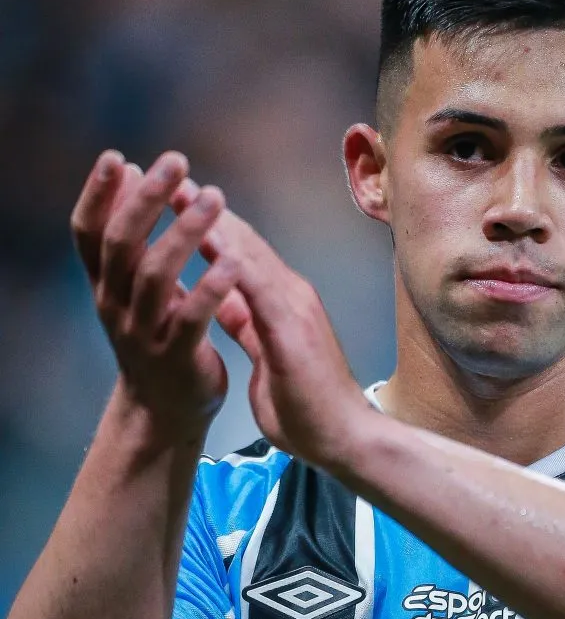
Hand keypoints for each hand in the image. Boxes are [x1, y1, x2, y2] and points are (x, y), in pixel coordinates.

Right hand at [71, 150, 242, 443]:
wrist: (167, 409)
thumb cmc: (156, 334)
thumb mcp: (134, 286)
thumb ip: (132, 236)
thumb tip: (129, 173)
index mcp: (106, 285)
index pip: (90, 233)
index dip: (98, 196)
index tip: (116, 157)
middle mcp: (115, 306)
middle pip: (122, 245)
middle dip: (147, 201)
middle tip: (175, 162)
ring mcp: (144, 333)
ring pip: (156, 277)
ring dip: (184, 233)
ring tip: (213, 197)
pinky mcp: (177, 357)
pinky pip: (192, 319)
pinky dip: (211, 287)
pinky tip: (231, 260)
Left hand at [171, 179, 366, 465]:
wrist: (343, 437)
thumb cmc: (305, 406)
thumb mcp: (266, 357)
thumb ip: (248, 327)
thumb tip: (223, 304)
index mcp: (282, 303)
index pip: (242, 255)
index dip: (209, 226)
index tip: (175, 203)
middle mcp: (292, 293)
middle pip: (243, 242)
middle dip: (204, 211)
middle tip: (168, 180)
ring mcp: (295, 305)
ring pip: (248, 253)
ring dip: (212, 221)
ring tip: (179, 194)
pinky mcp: (293, 324)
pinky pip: (257, 283)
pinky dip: (231, 257)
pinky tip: (207, 237)